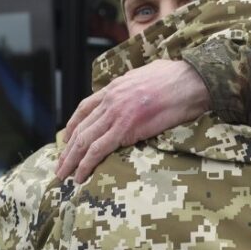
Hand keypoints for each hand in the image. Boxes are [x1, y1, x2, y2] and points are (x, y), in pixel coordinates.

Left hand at [56, 60, 209, 182]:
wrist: (191, 82)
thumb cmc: (177, 78)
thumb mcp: (148, 74)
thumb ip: (135, 85)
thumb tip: (138, 90)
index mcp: (115, 87)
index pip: (85, 107)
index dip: (73, 125)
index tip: (67, 138)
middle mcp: (111, 100)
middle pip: (80, 127)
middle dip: (67, 148)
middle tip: (59, 164)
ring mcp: (117, 114)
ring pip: (84, 140)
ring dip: (71, 160)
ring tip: (63, 175)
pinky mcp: (126, 129)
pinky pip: (98, 149)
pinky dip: (86, 164)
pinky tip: (80, 175)